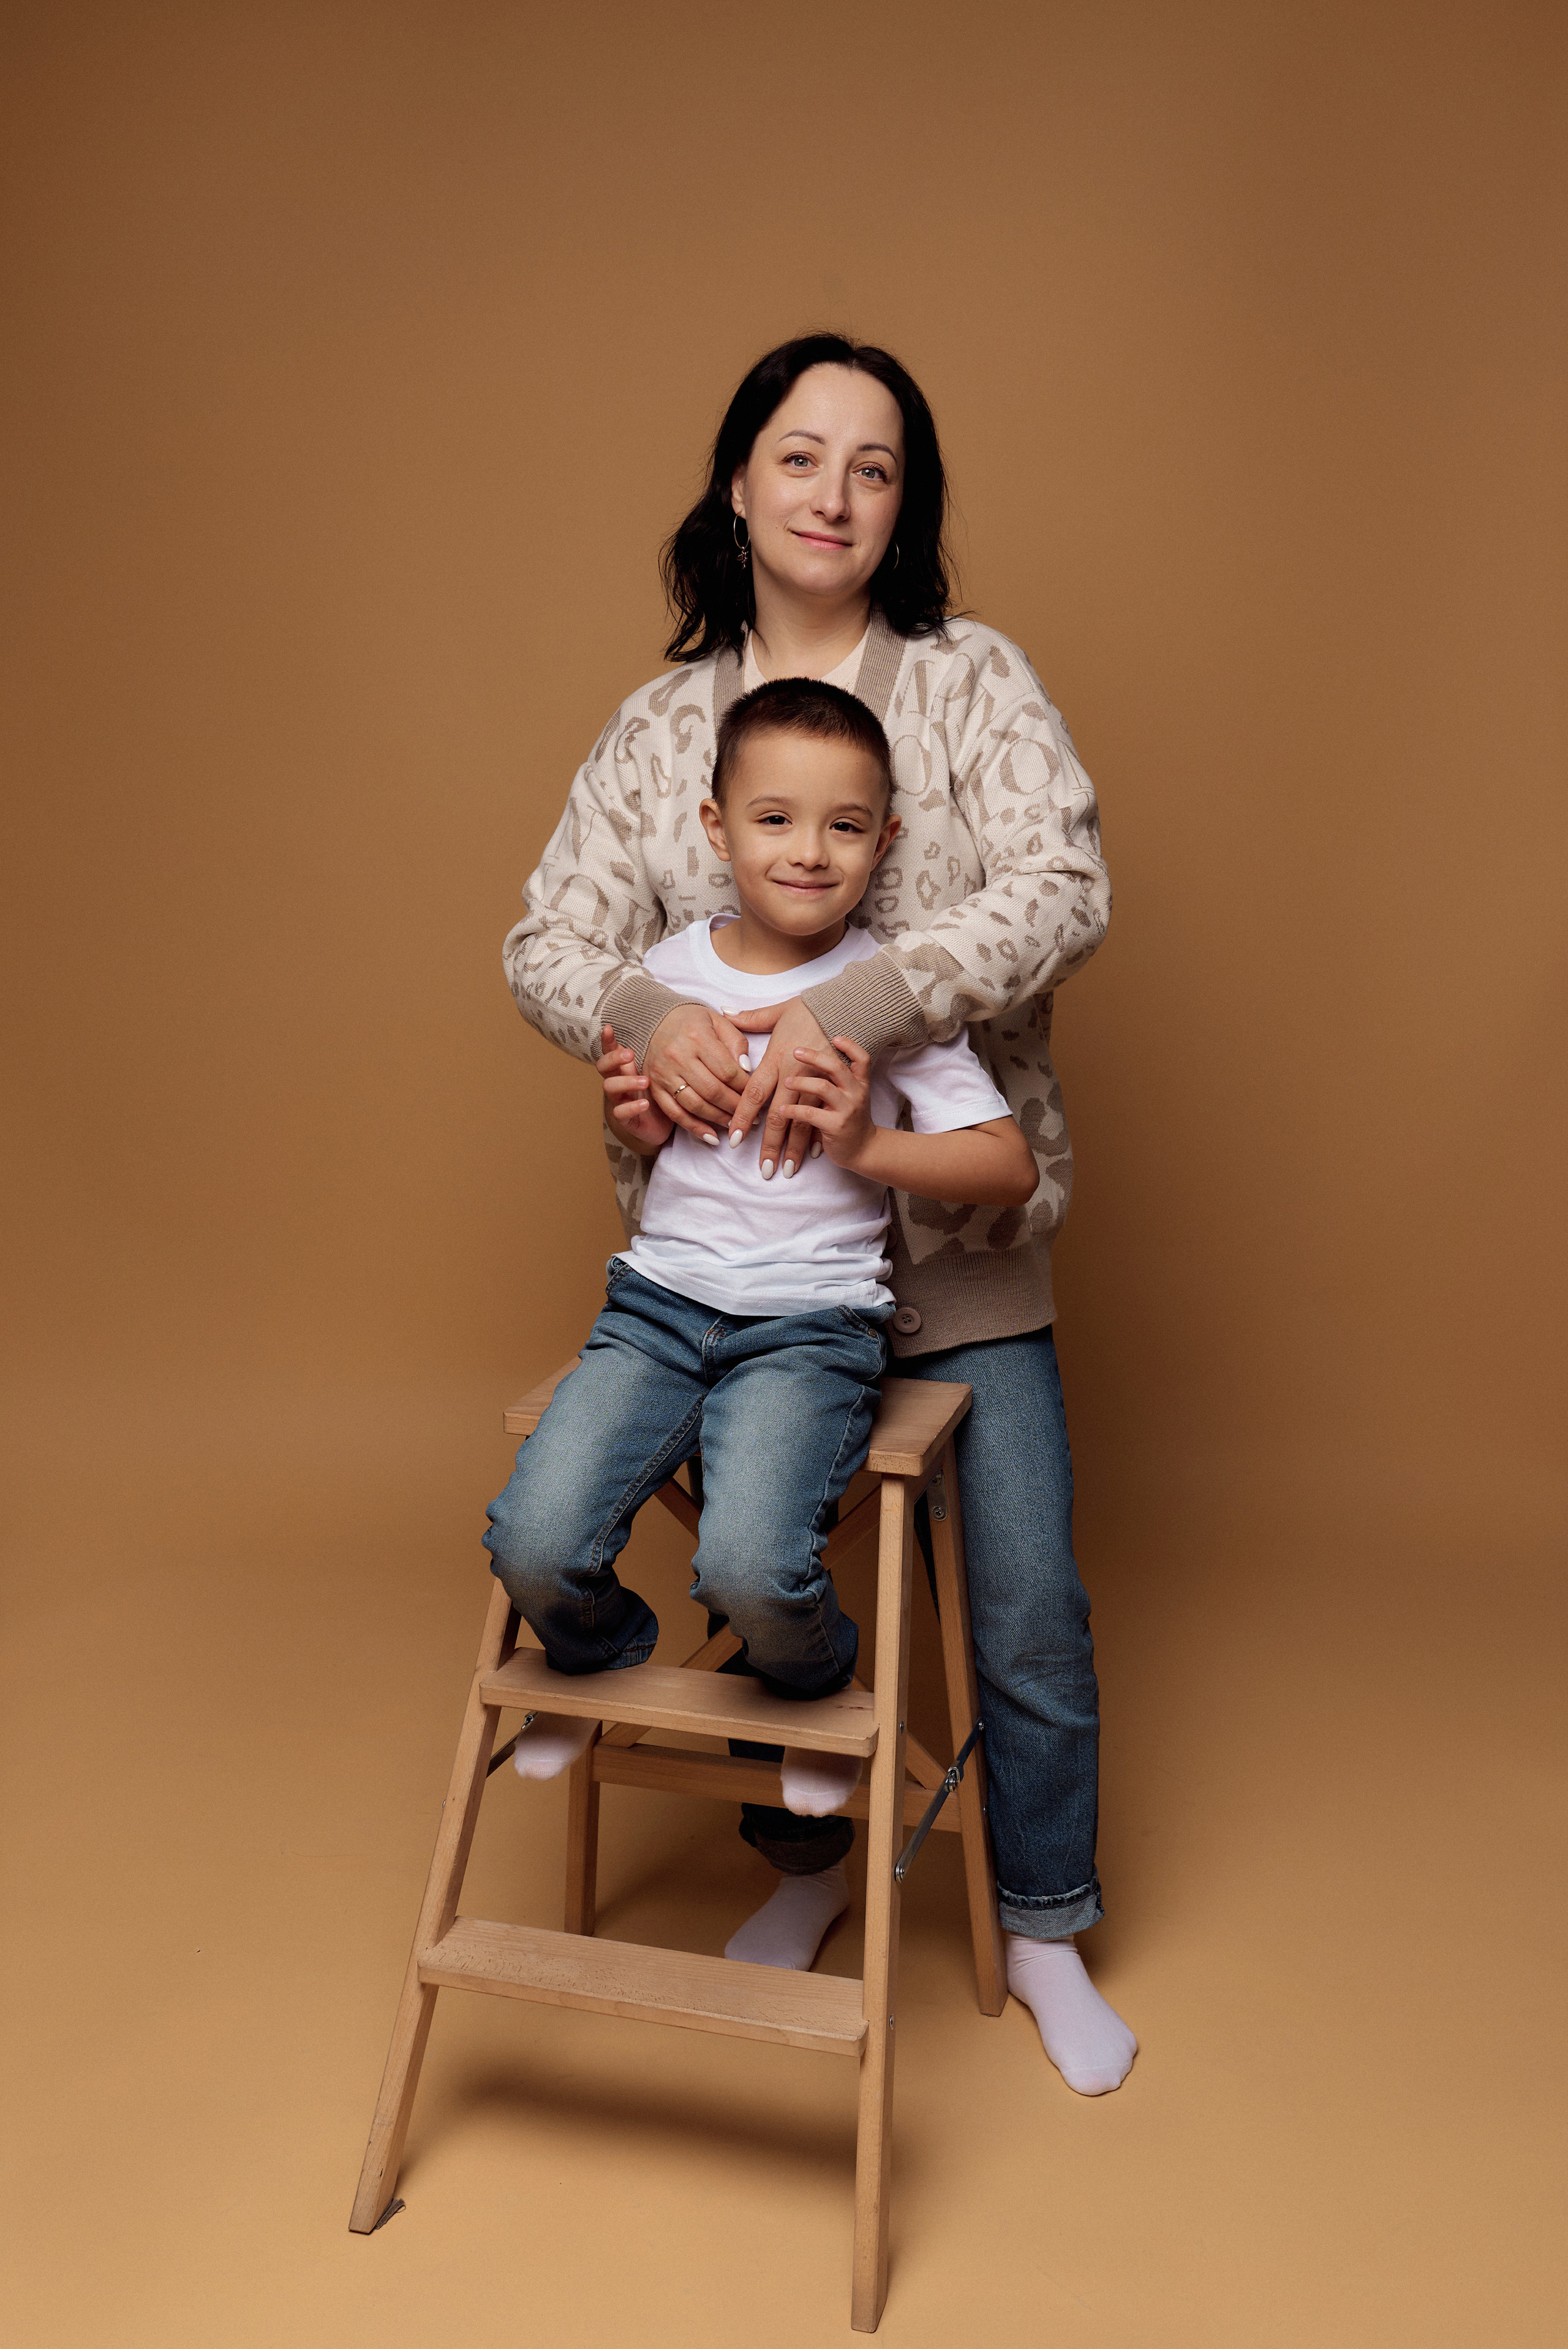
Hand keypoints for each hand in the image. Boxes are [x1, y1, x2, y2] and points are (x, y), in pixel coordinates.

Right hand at [598, 1025, 672, 1147]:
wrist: (659, 1124)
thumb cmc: (659, 1091)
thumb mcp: (659, 1071)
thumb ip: (660, 1054)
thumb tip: (675, 1026)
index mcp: (625, 1067)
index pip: (610, 1050)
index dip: (607, 1040)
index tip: (608, 1028)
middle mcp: (618, 1081)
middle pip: (603, 1066)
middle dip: (613, 1058)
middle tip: (630, 1054)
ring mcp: (619, 1099)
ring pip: (609, 1087)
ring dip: (626, 1082)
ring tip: (645, 1081)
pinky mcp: (625, 1119)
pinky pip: (620, 1112)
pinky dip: (631, 1107)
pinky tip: (645, 1104)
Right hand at [645, 1002, 749, 1144]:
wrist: (653, 1020)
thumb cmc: (691, 1021)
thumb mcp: (717, 1021)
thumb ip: (736, 1042)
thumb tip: (747, 1070)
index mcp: (697, 1037)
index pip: (727, 1070)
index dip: (745, 1087)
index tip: (756, 1094)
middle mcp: (678, 1056)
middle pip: (713, 1090)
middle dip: (736, 1106)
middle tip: (752, 1115)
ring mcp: (664, 1074)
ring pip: (696, 1105)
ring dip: (719, 1119)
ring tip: (736, 1123)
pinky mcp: (655, 1088)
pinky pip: (675, 1113)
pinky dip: (695, 1128)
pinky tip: (712, 1137)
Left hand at [723, 997, 832, 1179]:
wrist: (858, 1011)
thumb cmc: (816, 1013)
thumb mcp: (782, 1010)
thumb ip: (753, 1017)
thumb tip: (725, 1012)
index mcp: (780, 1057)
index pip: (754, 1092)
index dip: (742, 1117)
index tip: (733, 1139)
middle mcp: (799, 1074)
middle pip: (778, 1115)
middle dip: (768, 1145)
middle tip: (761, 1168)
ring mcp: (821, 1088)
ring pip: (800, 1123)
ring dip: (790, 1148)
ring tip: (781, 1168)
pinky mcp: (844, 1099)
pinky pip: (824, 1120)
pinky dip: (814, 1138)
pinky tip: (806, 1155)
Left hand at [785, 1039, 877, 1172]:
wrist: (863, 1150)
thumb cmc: (850, 1119)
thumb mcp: (850, 1096)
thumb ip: (838, 1078)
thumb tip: (818, 1056)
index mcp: (859, 1083)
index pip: (862, 1058)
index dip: (850, 1046)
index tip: (834, 1036)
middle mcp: (855, 1093)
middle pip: (837, 1067)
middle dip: (815, 1057)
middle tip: (796, 1050)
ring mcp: (847, 1109)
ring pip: (822, 1088)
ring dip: (800, 1083)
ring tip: (786, 1082)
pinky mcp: (836, 1126)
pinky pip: (811, 1114)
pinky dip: (793, 1110)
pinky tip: (782, 1110)